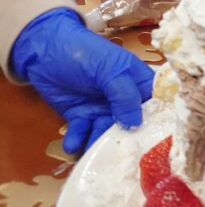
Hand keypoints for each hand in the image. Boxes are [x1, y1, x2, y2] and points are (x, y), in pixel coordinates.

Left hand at [11, 9, 153, 154]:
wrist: (44, 51)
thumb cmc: (86, 53)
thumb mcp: (111, 70)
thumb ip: (125, 95)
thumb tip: (135, 124)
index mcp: (138, 82)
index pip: (155, 104)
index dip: (158, 122)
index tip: (158, 141)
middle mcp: (123, 98)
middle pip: (132, 125)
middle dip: (127, 139)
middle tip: (122, 155)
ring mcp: (101, 108)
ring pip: (106, 133)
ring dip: (100, 143)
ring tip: (93, 152)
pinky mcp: (80, 116)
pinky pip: (83, 133)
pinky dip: (78, 140)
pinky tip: (72, 143)